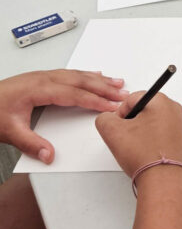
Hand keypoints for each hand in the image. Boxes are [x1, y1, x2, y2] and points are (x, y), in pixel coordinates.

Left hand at [0, 70, 126, 162]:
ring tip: (117, 83)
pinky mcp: (41, 78)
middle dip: (104, 88)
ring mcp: (42, 77)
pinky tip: (94, 74)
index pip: (74, 94)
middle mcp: (42, 79)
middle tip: (123, 94)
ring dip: (98, 79)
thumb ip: (32, 144)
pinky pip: (69, 73)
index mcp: (38, 88)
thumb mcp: (10, 132)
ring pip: (77, 75)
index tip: (112, 106)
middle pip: (80, 81)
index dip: (95, 101)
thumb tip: (50, 155)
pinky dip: (86, 75)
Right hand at [96, 92, 181, 177]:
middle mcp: (174, 111)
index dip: (120, 114)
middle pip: (142, 111)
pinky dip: (149, 144)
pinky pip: (158, 137)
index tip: (118, 127)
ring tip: (136, 149)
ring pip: (149, 125)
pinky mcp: (179, 142)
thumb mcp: (112, 131)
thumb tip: (108, 119)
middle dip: (130, 124)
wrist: (165, 181)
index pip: (131, 99)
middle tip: (126, 139)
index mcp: (161, 101)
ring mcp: (179, 127)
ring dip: (139, 135)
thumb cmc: (145, 155)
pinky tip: (145, 155)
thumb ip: (104, 118)